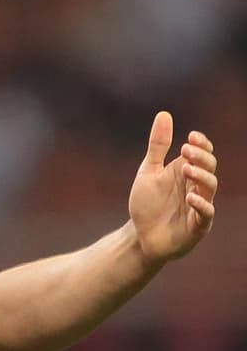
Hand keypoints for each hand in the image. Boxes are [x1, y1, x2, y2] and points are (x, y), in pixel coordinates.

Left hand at [128, 110, 216, 268]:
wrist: (139, 237)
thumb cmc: (147, 205)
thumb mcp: (149, 172)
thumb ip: (158, 146)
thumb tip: (164, 114)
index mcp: (187, 173)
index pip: (203, 154)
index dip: (201, 144)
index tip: (191, 137)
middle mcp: (197, 187)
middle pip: (209, 167)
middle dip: (201, 157)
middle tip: (186, 150)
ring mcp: (199, 206)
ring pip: (210, 188)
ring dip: (201, 176)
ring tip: (187, 168)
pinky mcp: (197, 226)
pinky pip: (206, 214)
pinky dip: (201, 204)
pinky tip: (190, 196)